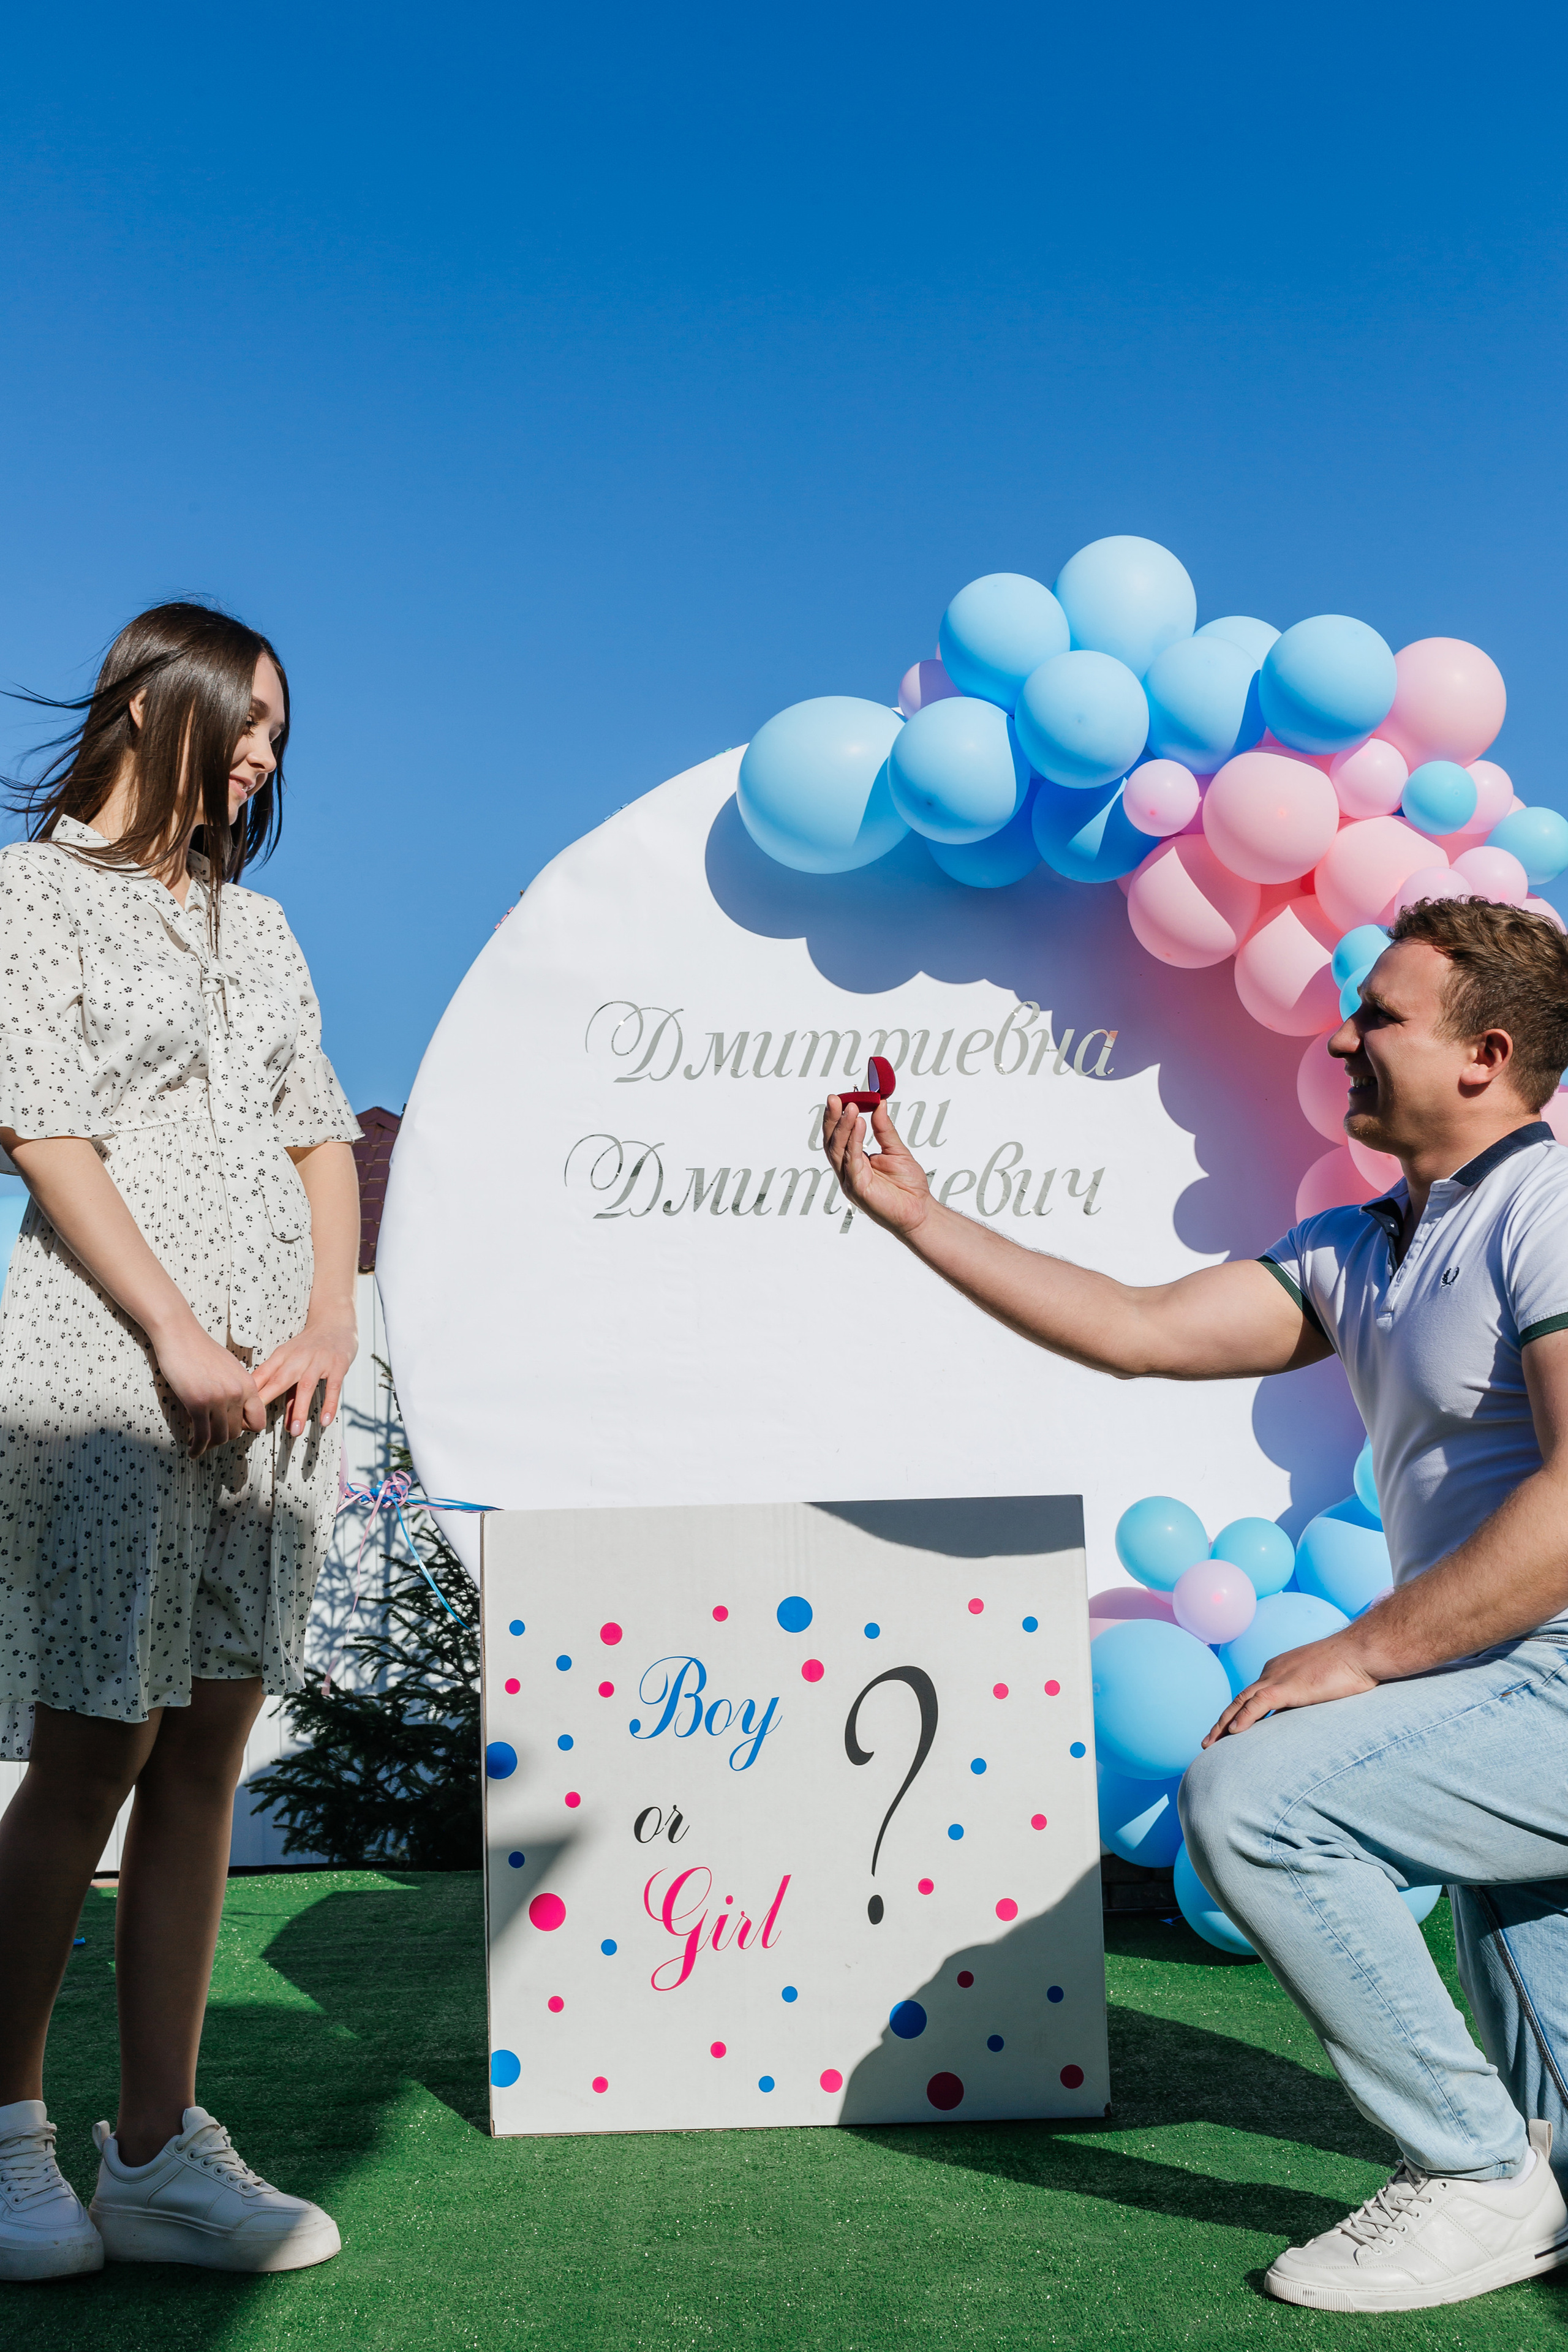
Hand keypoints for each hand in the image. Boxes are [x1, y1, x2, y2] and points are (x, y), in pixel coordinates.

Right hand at [151, 1314, 266, 1455]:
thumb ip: (236, 1389)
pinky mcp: (198, 1403)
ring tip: (199, 1445)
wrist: (180, 1335)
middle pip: (237, 1432)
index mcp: (247, 1385)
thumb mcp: (229, 1369)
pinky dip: (197, 1448)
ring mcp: (219, 1399)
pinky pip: (202, 1436)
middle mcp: (237, 1394)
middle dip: (223, 1437)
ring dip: (209, 1445)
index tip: (231, 1427)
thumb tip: (235, 1410)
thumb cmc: (201, 1351)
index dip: (245, 1429)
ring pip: (221, 1437)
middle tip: (209, 1436)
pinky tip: (191, 1451)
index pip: (258, 1421)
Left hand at [253, 1306, 357, 1437]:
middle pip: (280, 1380)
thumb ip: (286, 1389)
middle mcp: (298, 1357)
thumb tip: (277, 1418)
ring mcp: (319, 1361)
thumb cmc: (310, 1346)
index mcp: (282, 1356)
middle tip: (257, 1423)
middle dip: (267, 1400)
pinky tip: (325, 1421)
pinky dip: (330, 1404)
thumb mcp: (292, 1361)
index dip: (251, 1394)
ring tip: (295, 1431)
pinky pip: (333, 1387)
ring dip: (299, 1409)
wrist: (335, 1321)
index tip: (240, 1412)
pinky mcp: (338, 1365)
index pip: (263, 1376)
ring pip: (306, 1386)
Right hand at [822, 1097, 932, 1236]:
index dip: (838, 1117)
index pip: (840, 1136)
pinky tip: (860, 1124)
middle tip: (834, 1098)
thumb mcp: (897, 1150)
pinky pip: (852, 1161)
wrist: (920, 1212)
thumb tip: (879, 1104)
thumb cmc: (908, 1187)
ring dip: (842, 1126)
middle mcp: (848, 1170)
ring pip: (838, 1150)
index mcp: (855, 1162)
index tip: (842, 1097)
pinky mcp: (857, 1188)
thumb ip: (884, 1129)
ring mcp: (850, 1180)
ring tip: (849, 1107)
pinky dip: (854, 1141)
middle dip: (832, 1119)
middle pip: (832, 1141)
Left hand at [1202, 1632, 1379, 1743]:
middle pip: (1240, 1699)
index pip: (1251, 1696)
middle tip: (1208, 1742)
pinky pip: (1258, 1704)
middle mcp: (1272, 1671)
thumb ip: (1305, 1700)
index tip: (1227, 1732)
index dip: (1237, 1714)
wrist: (1362, 1651)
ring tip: (1210, 1744)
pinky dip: (1243, 1719)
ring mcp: (1278, 1677)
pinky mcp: (1288, 1686)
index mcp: (1279, 1670)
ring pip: (1242, 1703)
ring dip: (1224, 1725)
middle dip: (1223, 1722)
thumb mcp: (1321, 1686)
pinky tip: (1232, 1733)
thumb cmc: (1350, 1667)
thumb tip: (1297, 1721)